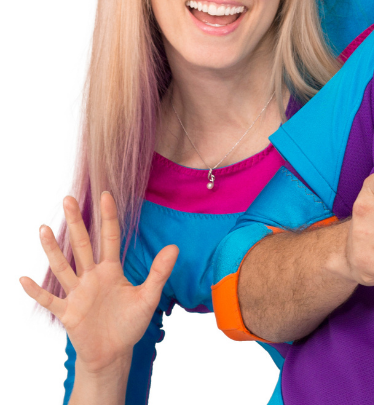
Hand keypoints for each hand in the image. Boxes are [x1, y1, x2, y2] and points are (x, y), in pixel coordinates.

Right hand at [20, 192, 178, 374]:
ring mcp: (78, 294)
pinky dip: (37, 291)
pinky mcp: (68, 313)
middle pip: (82, 245)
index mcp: (111, 270)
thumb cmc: (130, 323)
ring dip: (52, 250)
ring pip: (63, 268)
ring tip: (43, 229)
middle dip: (77, 223)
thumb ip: (158, 272)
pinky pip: (50, 300)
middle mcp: (92, 277)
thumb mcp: (148, 297)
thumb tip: (174, 247)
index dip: (108, 217)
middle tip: (68, 199)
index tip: (106, 195)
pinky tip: (24, 279)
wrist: (114, 352)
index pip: (109, 238)